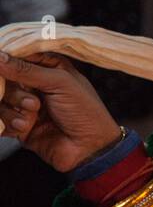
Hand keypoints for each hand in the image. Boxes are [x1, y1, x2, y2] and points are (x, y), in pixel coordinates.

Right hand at [0, 51, 121, 171]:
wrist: (89, 149)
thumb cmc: (85, 112)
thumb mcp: (60, 83)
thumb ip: (27, 70)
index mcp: (51, 68)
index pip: (20, 56)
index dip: (7, 60)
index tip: (0, 64)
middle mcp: (36, 85)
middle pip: (5, 79)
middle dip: (13, 91)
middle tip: (32, 102)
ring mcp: (26, 106)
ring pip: (0, 100)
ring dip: (13, 108)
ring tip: (33, 116)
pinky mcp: (19, 125)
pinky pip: (0, 120)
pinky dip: (10, 124)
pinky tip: (26, 128)